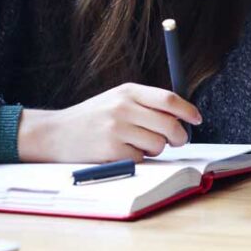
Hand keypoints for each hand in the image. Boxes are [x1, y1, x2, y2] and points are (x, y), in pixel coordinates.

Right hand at [17, 83, 202, 162]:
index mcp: (128, 91)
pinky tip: (121, 153)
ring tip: (137, 144)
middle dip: (179, 137)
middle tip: (176, 141)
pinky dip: (137, 159)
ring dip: (155, 149)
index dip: (188, 110)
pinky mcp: (111, 150)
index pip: (169, 99)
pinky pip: (141, 159)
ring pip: (158, 144)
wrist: (54, 133)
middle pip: (169, 124)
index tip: (197, 119)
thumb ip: (146, 103)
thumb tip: (182, 116)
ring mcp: (117, 129)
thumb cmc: (93, 118)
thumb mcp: (117, 99)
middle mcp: (123, 107)